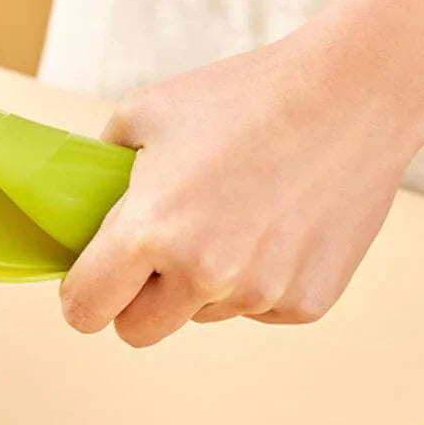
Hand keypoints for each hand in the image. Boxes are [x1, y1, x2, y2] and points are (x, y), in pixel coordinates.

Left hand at [60, 27, 420, 346]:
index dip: (80, 296)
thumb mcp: (142, 112)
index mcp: (151, 230)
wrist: (343, 94)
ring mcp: (259, 293)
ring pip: (199, 315)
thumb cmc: (241, 97)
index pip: (87, 308)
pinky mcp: (306, 302)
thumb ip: (101, 166)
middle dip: (134, 296)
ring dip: (198, 282)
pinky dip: (252, 279)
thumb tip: (85, 198)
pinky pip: (254, 309)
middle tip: (153, 249)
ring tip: (226, 214)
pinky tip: (269, 224)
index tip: (90, 282)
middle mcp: (203, 274)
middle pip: (138, 330)